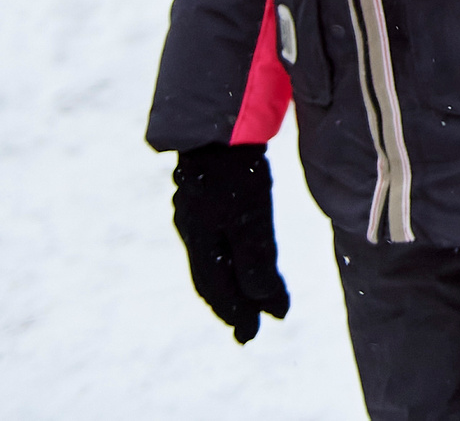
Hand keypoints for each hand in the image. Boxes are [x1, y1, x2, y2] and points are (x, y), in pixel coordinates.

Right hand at [171, 144, 288, 342]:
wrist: (219, 126)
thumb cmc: (236, 174)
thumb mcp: (250, 220)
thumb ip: (256, 261)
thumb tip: (266, 302)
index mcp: (201, 241)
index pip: (217, 289)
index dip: (236, 313)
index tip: (253, 334)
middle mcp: (193, 231)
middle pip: (212, 279)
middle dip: (231, 306)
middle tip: (249, 329)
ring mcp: (195, 214)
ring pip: (212, 261)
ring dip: (229, 285)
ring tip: (247, 302)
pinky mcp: (206, 198)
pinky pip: (214, 242)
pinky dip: (227, 261)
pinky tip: (237, 260)